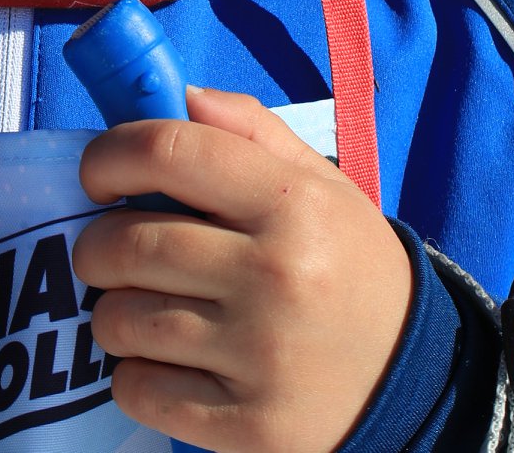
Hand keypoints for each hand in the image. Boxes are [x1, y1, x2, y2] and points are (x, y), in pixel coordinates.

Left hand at [72, 85, 412, 452]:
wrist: (417, 380)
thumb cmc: (350, 266)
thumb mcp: (323, 185)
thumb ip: (251, 130)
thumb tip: (181, 94)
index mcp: (291, 204)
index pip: (168, 152)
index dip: (109, 155)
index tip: (97, 173)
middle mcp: (275, 276)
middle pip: (128, 242)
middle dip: (96, 244)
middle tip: (107, 249)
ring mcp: (260, 358)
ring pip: (123, 320)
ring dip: (111, 311)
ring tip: (137, 306)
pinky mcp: (248, 429)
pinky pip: (140, 392)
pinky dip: (133, 375)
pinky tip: (161, 362)